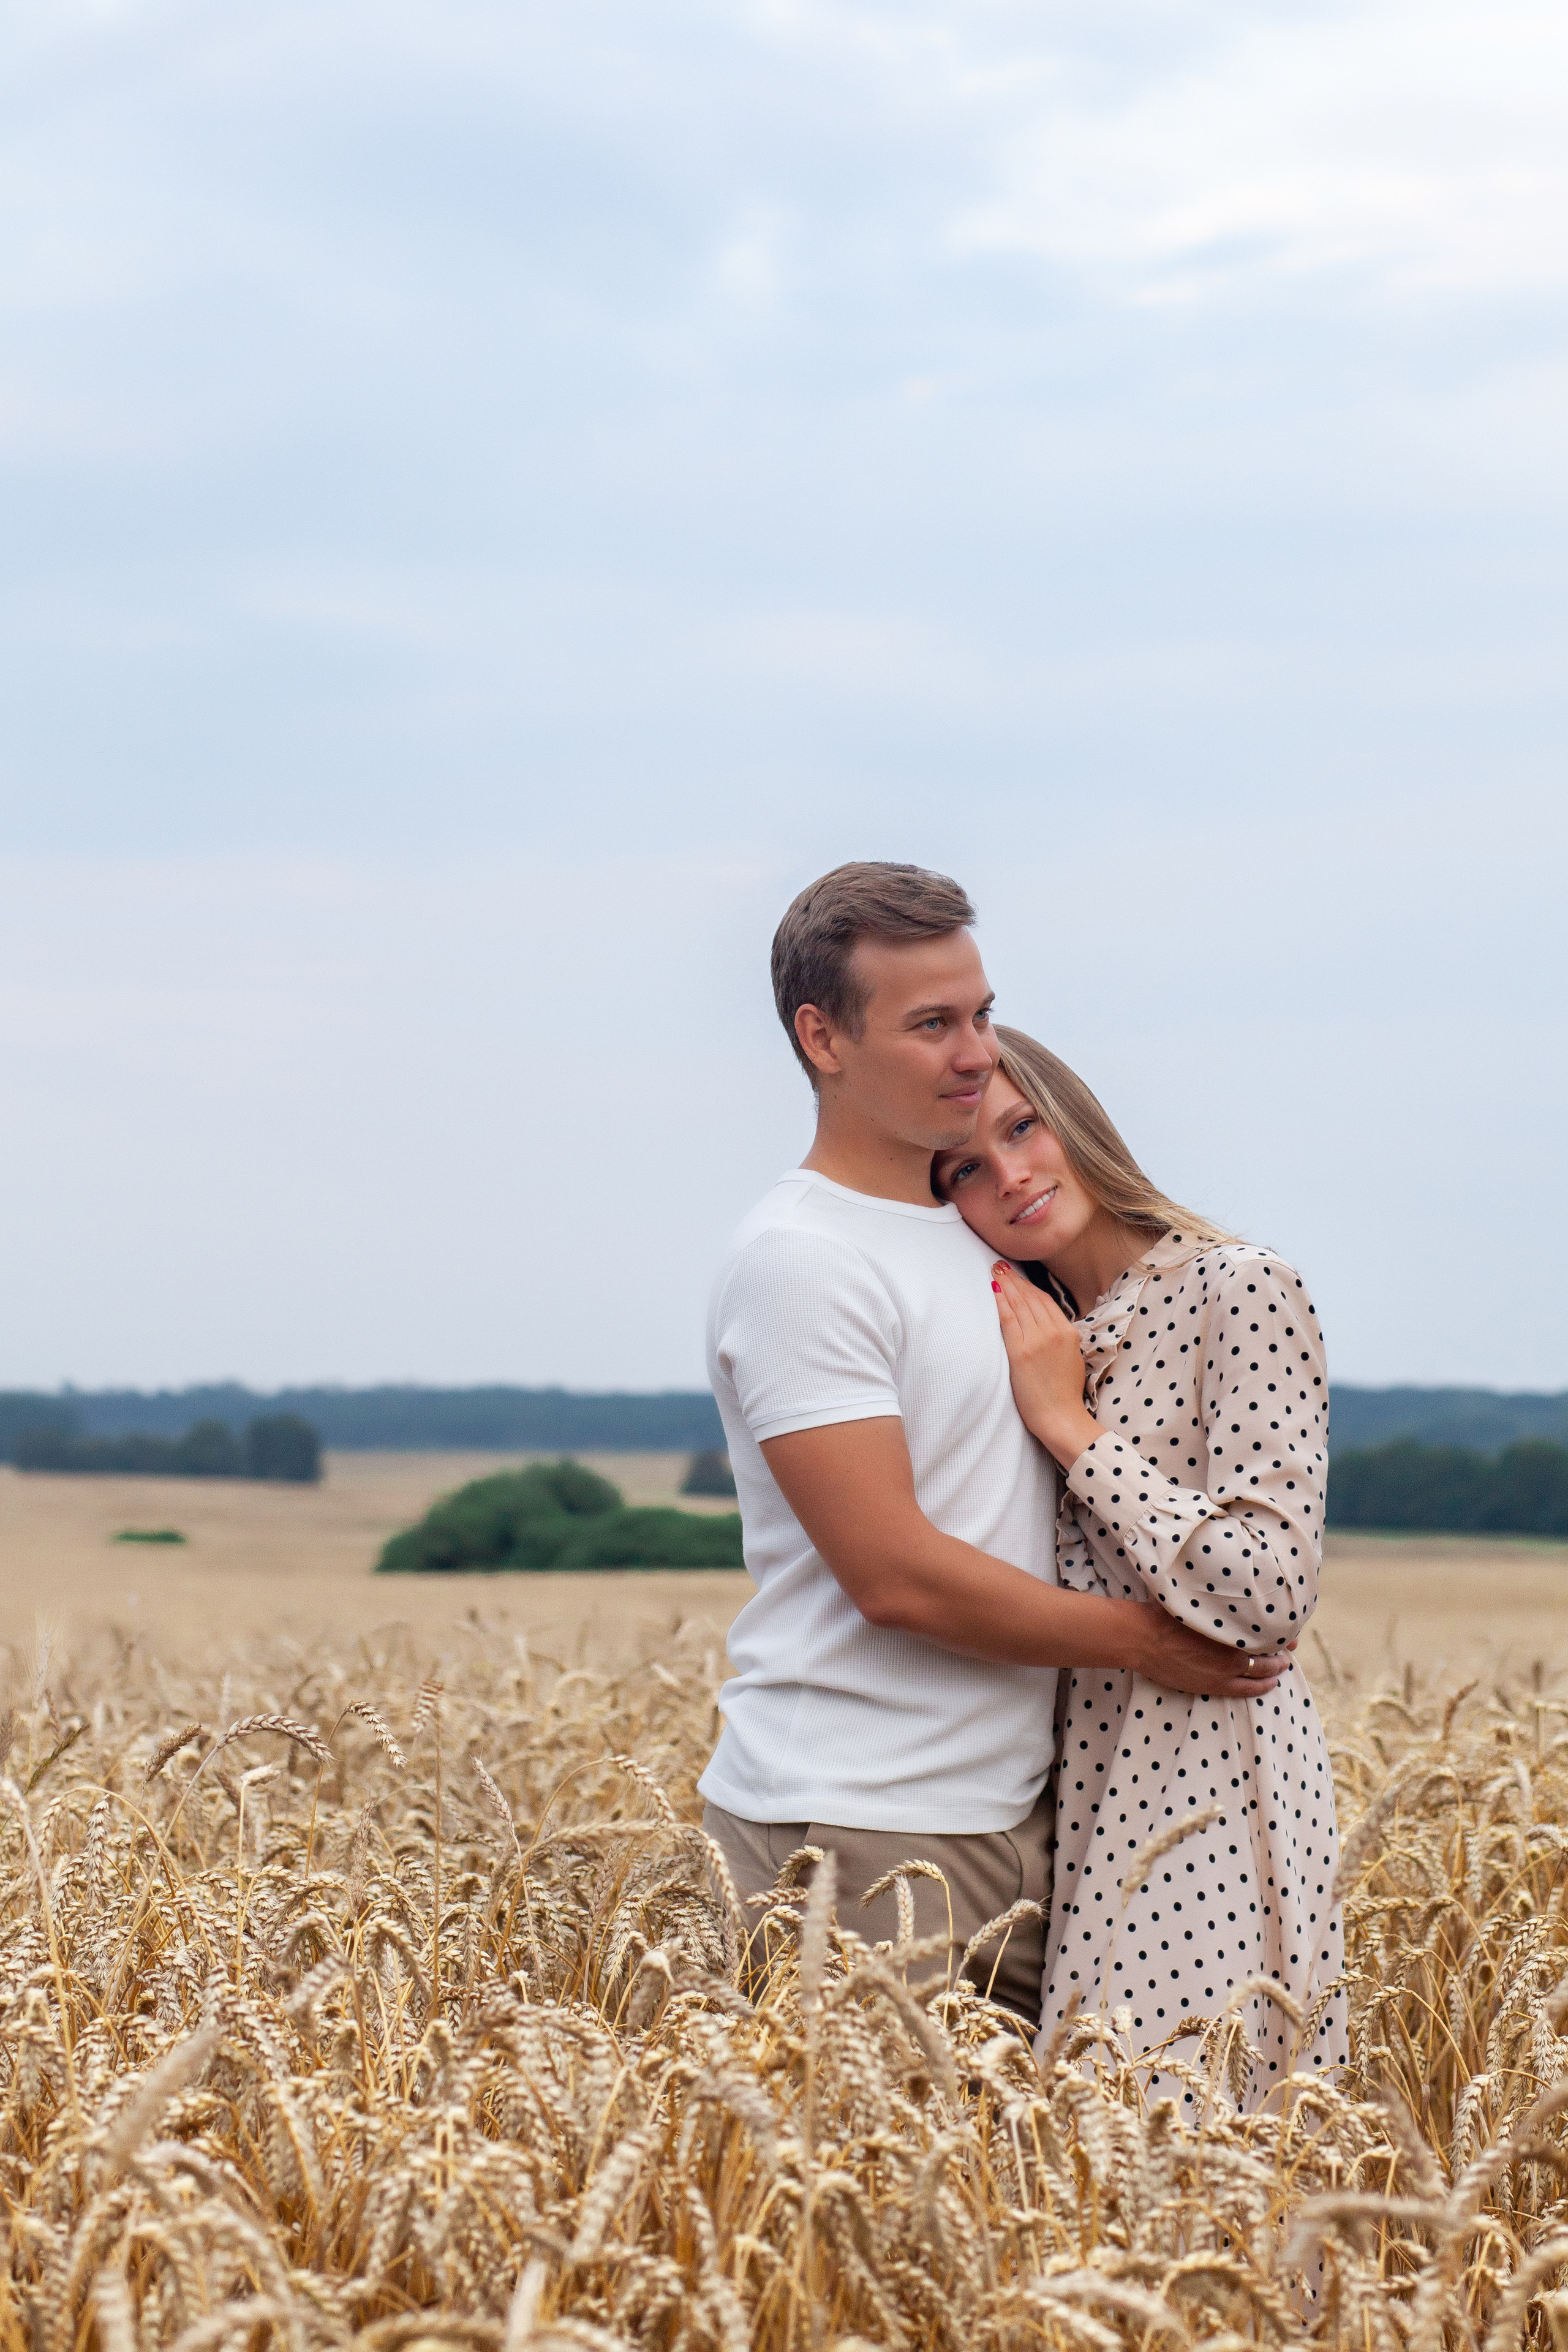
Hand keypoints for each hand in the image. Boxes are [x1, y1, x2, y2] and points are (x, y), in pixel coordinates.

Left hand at [991, 1261, 1099, 1466]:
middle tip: (1000, 1266)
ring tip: (995, 1272)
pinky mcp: (1021, 1352)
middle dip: (1014, 1280)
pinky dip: (1000, 1303)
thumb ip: (1059, 1338)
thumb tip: (1045, 1324)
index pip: (1045, 1301)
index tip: (1017, 1276)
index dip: (1028, 1286)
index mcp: (1069, 1332)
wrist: (1061, 1417)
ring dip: (1006, 1286)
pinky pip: (1008, 1320)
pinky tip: (993, 1291)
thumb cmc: (1064, 1394)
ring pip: (1019, 1305)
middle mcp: (1054, 1332)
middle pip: (1031, 1298)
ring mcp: (1037, 1340)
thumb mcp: (1071, 1358)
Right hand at [1114, 1600, 1293, 1697]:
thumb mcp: (1193, 1598)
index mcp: (1228, 1632)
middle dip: (1279, 1654)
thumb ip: (1214, 1599)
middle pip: (1264, 1657)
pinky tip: (1268, 1685)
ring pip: (1257, 1676)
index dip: (1278, 1635)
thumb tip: (1225, 1583)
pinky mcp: (1209, 1686)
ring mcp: (1220, 1674)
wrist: (1141, 1638)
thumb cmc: (1164, 1614)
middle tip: (1289, 1650)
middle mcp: (1229, 1655)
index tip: (1289, 1631)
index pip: (1263, 1636)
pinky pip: (1243, 1690)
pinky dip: (1259, 1687)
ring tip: (1281, 1669)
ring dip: (1272, 1672)